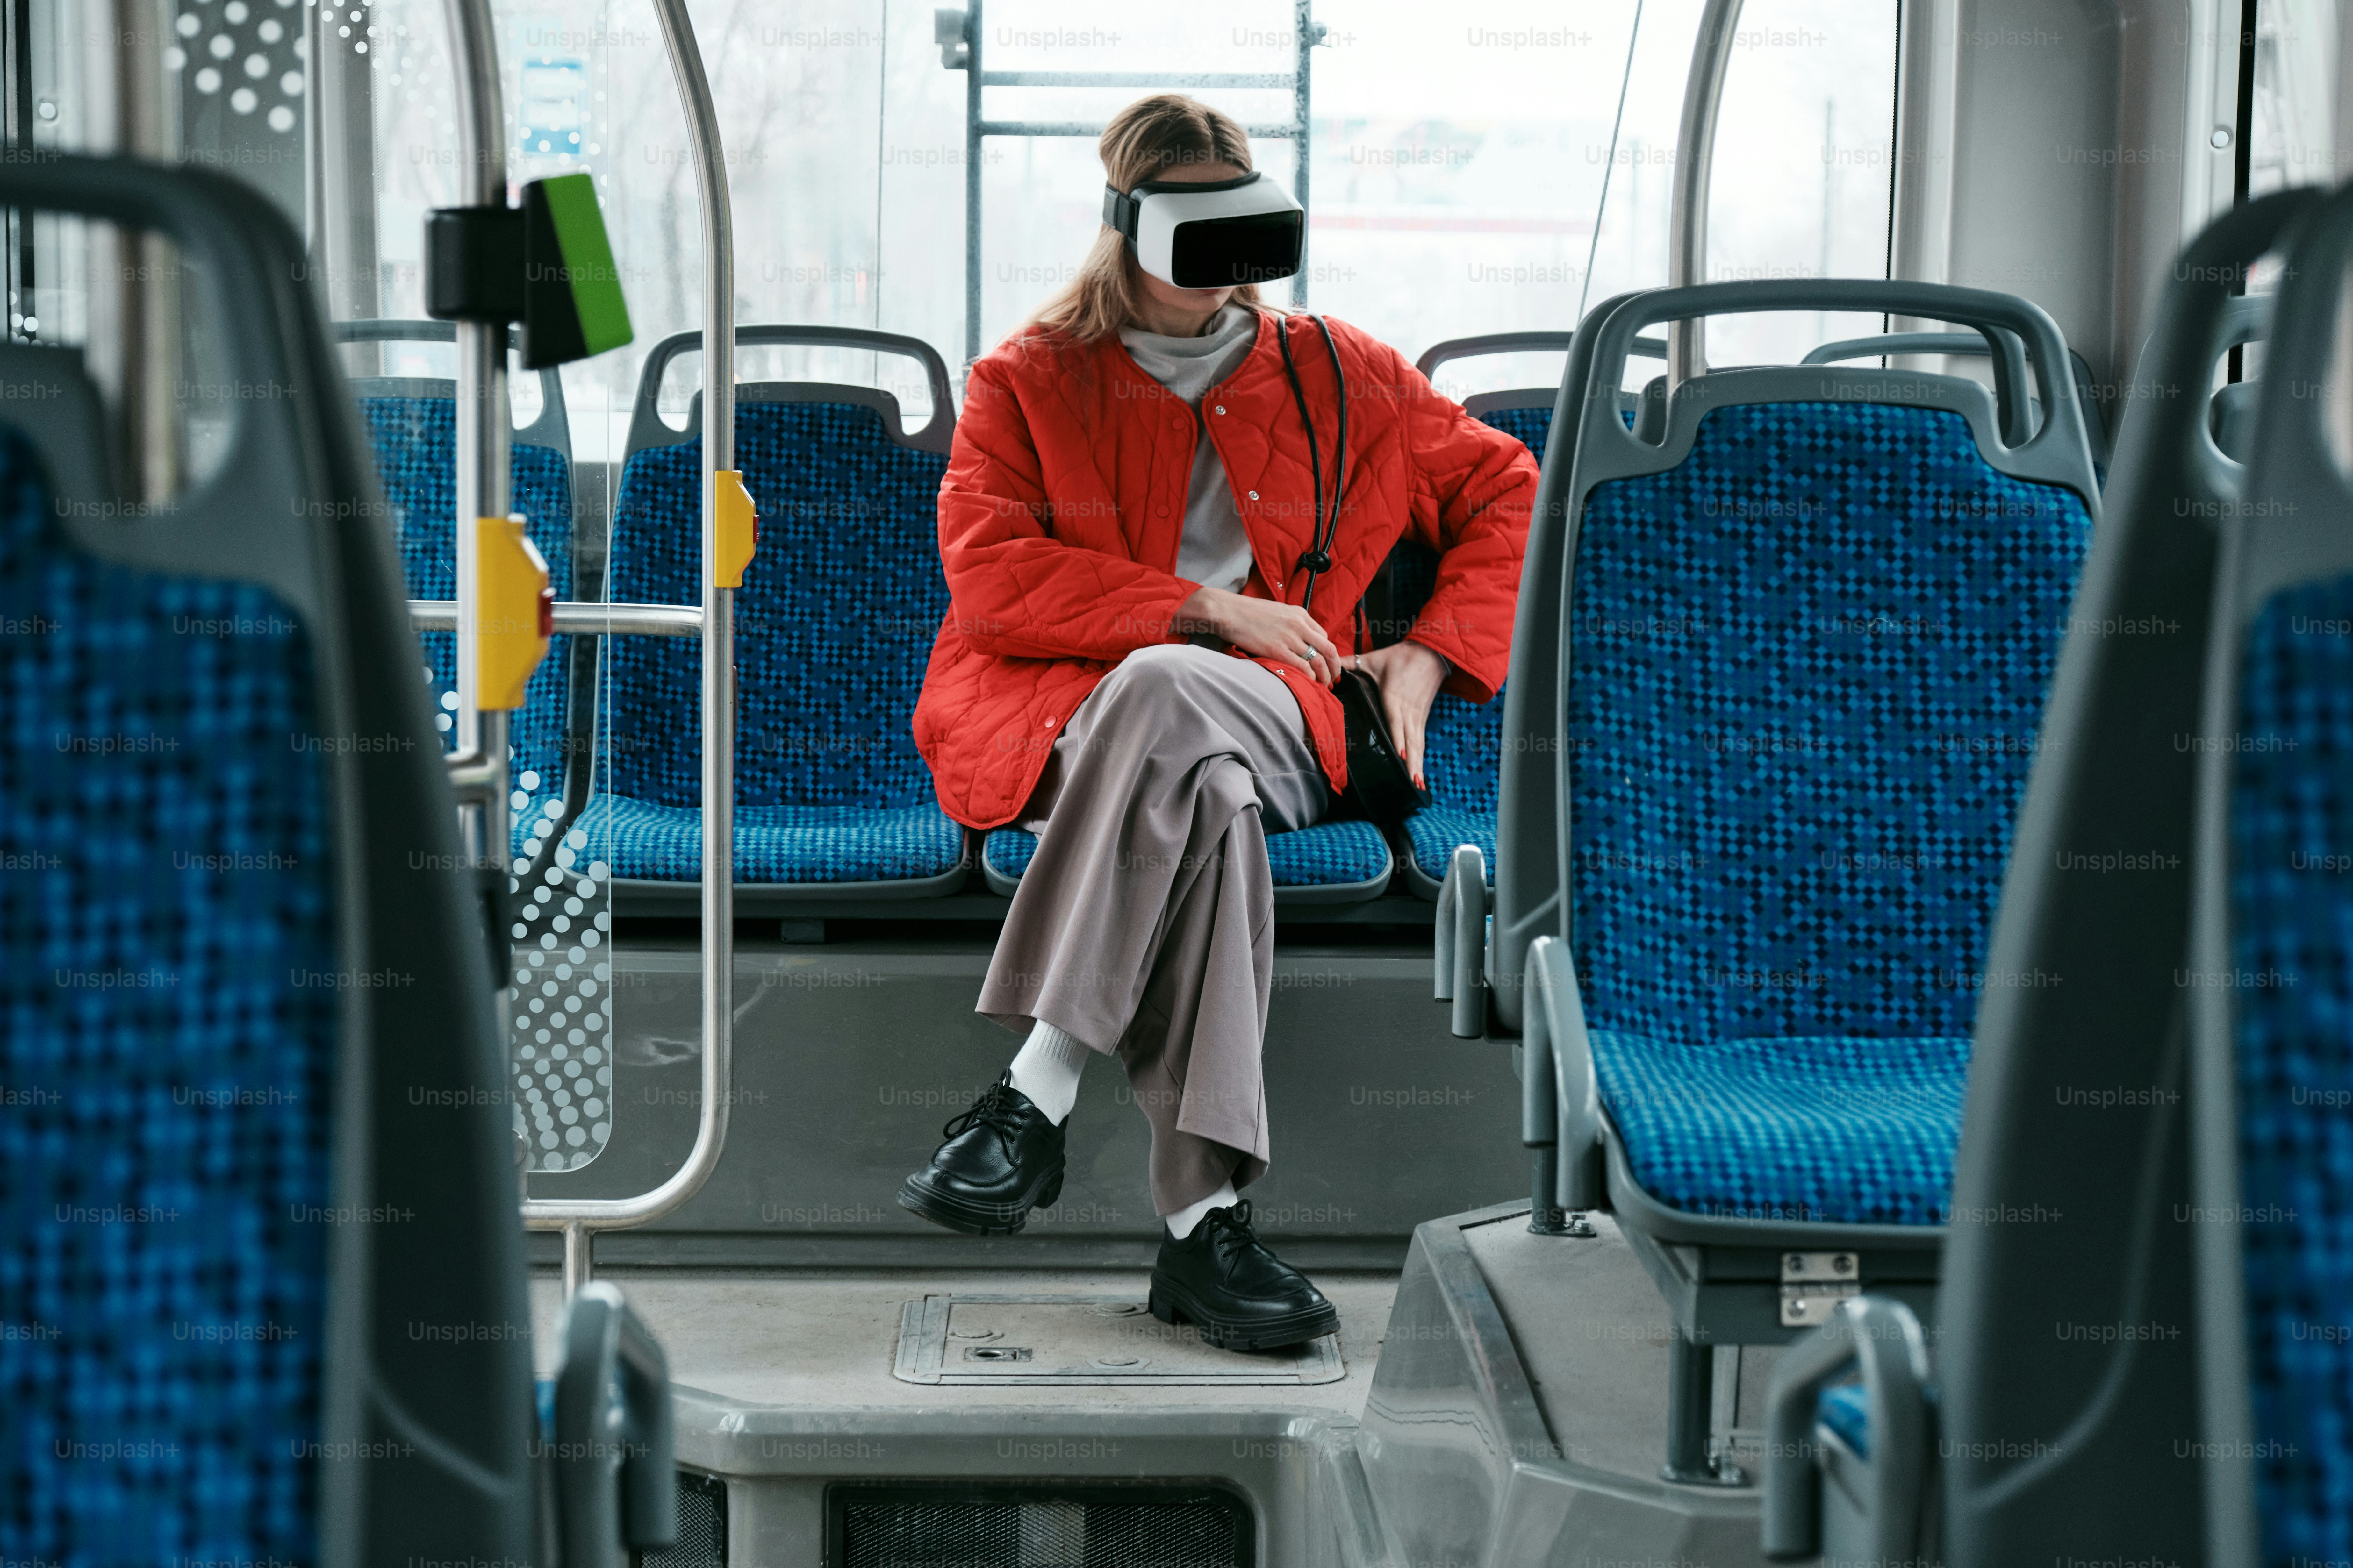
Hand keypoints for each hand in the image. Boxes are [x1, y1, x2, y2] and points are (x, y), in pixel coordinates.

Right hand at [1174, 586, 1343, 687]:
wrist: (1229, 612)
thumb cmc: (1248, 612)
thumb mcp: (1276, 611)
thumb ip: (1290, 623)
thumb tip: (1296, 638)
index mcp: (1300, 613)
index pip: (1323, 635)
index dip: (1328, 652)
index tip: (1327, 663)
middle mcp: (1299, 625)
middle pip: (1328, 649)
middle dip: (1334, 667)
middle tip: (1333, 679)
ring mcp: (1290, 637)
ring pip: (1318, 660)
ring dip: (1324, 675)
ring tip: (1323, 685)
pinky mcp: (1278, 650)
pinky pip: (1302, 666)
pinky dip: (1309, 677)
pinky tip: (1309, 683)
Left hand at [1352, 639, 1448, 789]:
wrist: (1432, 651)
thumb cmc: (1401, 657)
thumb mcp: (1374, 659)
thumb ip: (1350, 663)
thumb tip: (1329, 669)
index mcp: (1394, 697)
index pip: (1396, 722)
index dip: (1398, 739)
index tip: (1399, 755)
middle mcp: (1408, 710)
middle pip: (1410, 740)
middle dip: (1411, 762)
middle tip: (1412, 782)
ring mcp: (1417, 716)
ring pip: (1417, 744)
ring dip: (1418, 764)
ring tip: (1418, 784)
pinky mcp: (1423, 717)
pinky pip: (1421, 741)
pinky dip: (1421, 757)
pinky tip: (1419, 774)